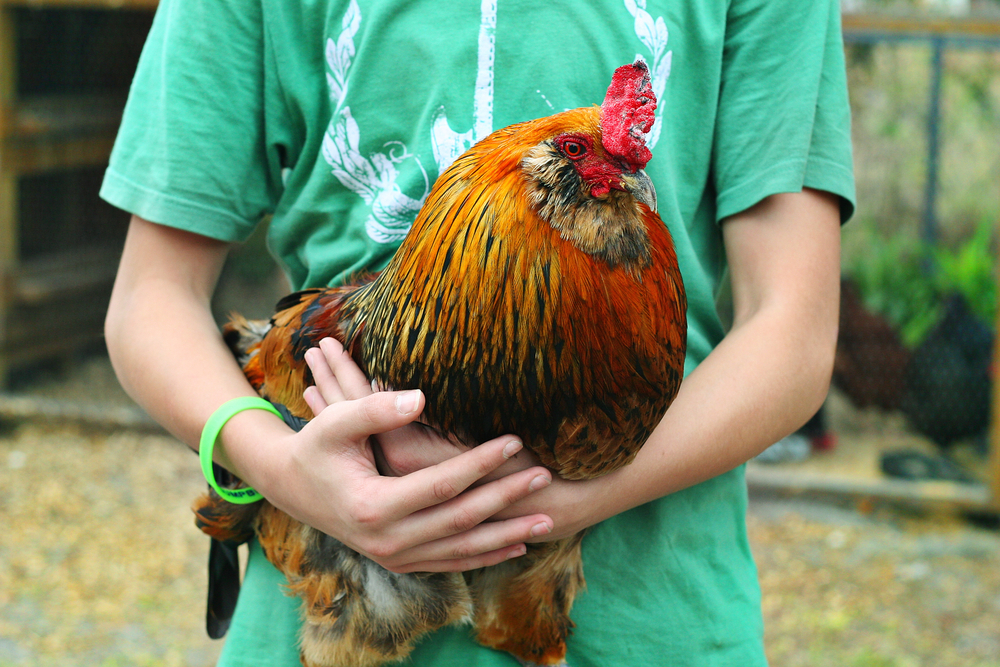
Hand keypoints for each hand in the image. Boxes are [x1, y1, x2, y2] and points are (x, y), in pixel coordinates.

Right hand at [303, 338, 600, 543]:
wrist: (292, 488)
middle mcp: (386, 540)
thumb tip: (422, 396)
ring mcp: (394, 556)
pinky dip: (484, 555)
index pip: (442, 484)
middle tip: (544, 475)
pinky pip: (451, 563)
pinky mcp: (400, 561)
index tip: (515, 440)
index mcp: (372, 506)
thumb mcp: (335, 422)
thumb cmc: (316, 446)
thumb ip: (375, 407)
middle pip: (461, 520)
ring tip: (546, 518)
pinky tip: (515, 545)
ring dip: (506, 535)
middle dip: (506, 498)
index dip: (480, 462)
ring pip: (462, 550)